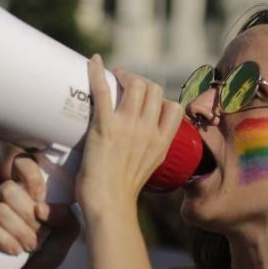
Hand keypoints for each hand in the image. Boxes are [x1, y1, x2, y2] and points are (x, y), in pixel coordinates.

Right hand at [0, 154, 80, 268]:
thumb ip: (65, 219)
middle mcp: (2, 193)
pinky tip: (15, 251)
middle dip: (27, 215)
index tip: (41, 197)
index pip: (22, 162)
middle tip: (39, 237)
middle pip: (8, 189)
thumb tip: (43, 209)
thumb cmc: (45, 252)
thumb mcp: (65, 237)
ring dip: (18, 230)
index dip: (30, 174)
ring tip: (30, 248)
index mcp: (26, 189)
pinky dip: (3, 239)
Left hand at [76, 55, 183, 214]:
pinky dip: (97, 72)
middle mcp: (148, 131)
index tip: (147, 99)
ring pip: (135, 84)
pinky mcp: (105, 126)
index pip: (173, 107)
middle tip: (124, 83)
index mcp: (162, 143)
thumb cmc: (120, 195)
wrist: (109, 206)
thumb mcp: (146, 171)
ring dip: (123, 75)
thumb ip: (146, 152)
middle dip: (139, 81)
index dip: (160, 98)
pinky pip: (103, 90)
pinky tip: (93, 62)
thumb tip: (133, 145)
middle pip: (153, 89)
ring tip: (113, 76)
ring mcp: (128, 127)